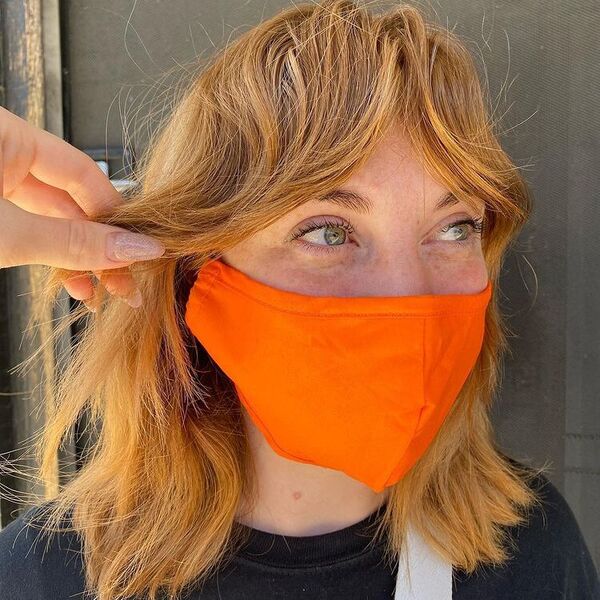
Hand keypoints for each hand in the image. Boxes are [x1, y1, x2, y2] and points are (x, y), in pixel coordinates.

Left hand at [0, 106, 164, 308]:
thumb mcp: (4, 233)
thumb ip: (70, 241)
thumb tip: (136, 248)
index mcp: (5, 134)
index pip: (82, 171)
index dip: (116, 213)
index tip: (140, 249)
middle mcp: (1, 154)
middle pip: (71, 200)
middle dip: (100, 247)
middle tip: (126, 282)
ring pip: (51, 220)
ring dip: (78, 260)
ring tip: (100, 294)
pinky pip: (28, 230)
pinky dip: (49, 258)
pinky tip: (72, 282)